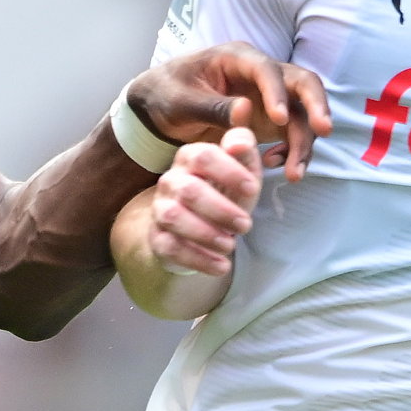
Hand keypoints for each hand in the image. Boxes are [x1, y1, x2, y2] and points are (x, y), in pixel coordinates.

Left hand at [130, 44, 329, 175]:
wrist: (160, 107)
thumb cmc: (167, 94)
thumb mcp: (181, 101)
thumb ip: (212, 106)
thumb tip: (247, 111)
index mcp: (237, 58)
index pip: (268, 69)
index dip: (278, 92)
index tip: (280, 119)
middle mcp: (261, 74)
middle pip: (302, 83)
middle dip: (317, 106)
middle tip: (324, 131)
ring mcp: (270, 98)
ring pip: (302, 115)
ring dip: (304, 143)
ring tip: (293, 174)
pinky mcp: (271, 121)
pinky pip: (292, 135)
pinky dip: (290, 152)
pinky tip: (273, 166)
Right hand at [147, 117, 263, 274]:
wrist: (200, 228)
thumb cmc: (226, 192)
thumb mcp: (243, 170)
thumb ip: (244, 149)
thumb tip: (238, 144)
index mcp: (190, 157)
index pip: (203, 156)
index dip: (229, 172)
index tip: (252, 189)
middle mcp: (170, 181)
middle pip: (189, 190)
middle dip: (221, 210)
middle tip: (246, 225)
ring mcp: (160, 209)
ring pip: (174, 218)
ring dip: (206, 234)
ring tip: (230, 245)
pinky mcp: (157, 238)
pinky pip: (171, 248)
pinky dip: (199, 259)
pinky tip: (221, 265)